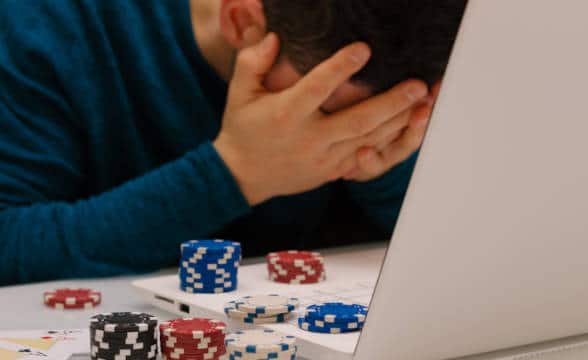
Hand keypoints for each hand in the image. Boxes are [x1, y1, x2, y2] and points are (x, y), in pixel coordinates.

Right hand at [214, 31, 427, 204]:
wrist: (243, 176)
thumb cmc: (243, 130)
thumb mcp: (239, 94)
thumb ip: (252, 62)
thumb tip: (273, 37)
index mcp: (286, 115)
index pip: (317, 88)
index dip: (341, 67)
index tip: (364, 48)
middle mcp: (309, 138)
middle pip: (357, 120)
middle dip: (392, 102)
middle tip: (419, 85)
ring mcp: (323, 159)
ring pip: (368, 140)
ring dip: (398, 121)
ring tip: (424, 103)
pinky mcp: (332, 171)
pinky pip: (366, 157)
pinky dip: (388, 142)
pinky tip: (406, 127)